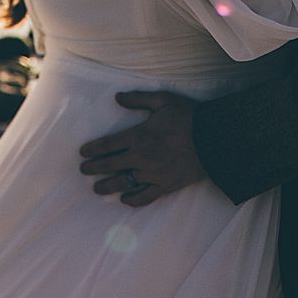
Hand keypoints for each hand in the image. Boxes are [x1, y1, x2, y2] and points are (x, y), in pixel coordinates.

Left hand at [79, 92, 203, 206]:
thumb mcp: (164, 100)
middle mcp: (141, 157)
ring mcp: (153, 174)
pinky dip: (133, 200)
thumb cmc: (189, 117)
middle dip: (94, 168)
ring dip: (107, 186)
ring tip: (97, 188)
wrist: (214, 139)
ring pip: (123, 183)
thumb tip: (117, 97)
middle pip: (110, 165)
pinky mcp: (165, 186)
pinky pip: (145, 197)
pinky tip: (125, 199)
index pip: (107, 145)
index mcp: (138, 135)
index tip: (83, 153)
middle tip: (84, 170)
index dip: (93, 150)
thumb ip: (139, 99)